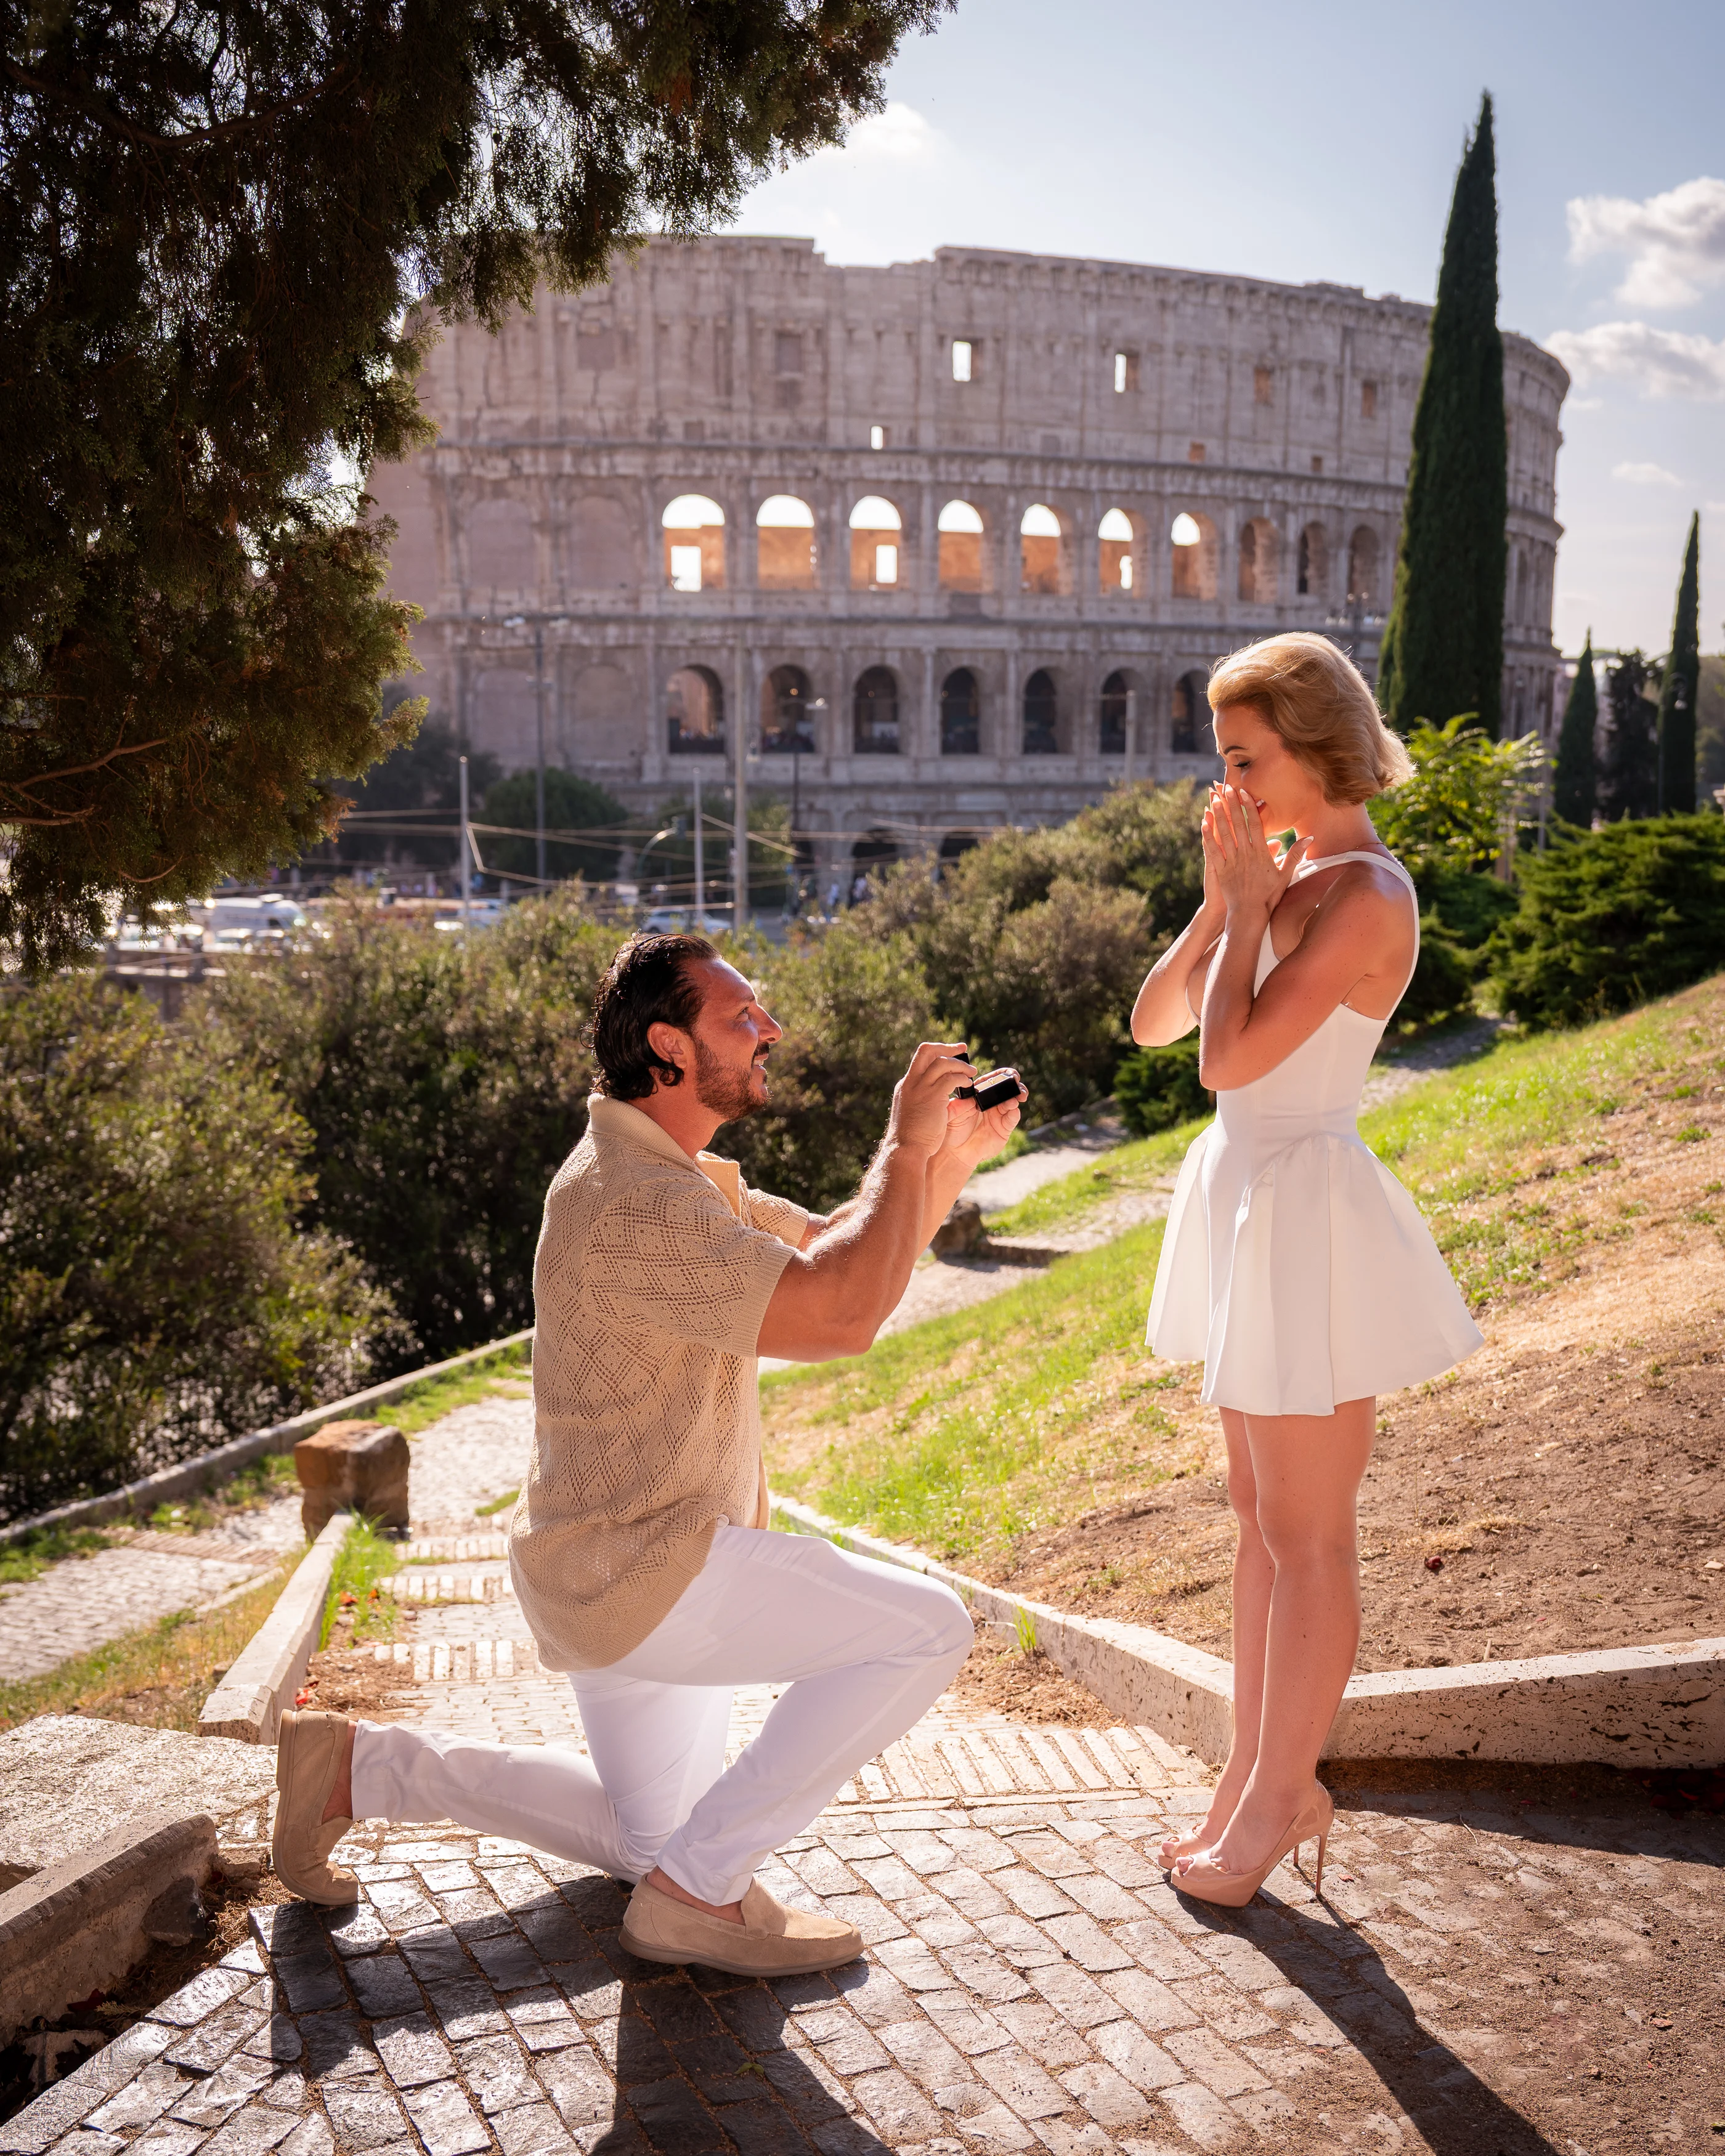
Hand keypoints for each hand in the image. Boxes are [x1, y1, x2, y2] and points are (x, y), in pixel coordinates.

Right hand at [888, 1041, 978, 1157]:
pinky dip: (962, 1078)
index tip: (951, 1053)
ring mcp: (920, 1088)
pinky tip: (969, 1085)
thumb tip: (958, 1099)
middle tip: (963, 1048)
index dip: (938, 1053)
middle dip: (946, 1047)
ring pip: (942, 1062)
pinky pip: (951, 1079)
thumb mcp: (920, 1113)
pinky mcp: (932, 1096)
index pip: (921, 1060)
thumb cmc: (914, 1137)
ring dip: (960, 1064)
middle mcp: (911, 1082)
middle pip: (926, 1050)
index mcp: (906, 1086)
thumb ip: (936, 1102)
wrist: (905, 1149)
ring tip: (972, 1072)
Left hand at [939, 1071, 1026, 1166]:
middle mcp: (991, 1103)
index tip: (1006, 1073)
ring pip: (1012, 1101)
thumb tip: (970, 1099)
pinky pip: (1012, 1118)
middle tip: (1015, 1079)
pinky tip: (1013, 1109)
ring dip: (1015, 1096)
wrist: (956, 1152)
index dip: (1001, 1074)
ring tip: (1016, 1097)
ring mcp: (998, 1115)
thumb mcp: (951, 1113)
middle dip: (1013, 1082)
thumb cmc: (951, 1130)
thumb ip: (958, 1104)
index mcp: (979, 1095)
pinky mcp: (1004, 1129)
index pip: (992, 1080)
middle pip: (1006, 1088)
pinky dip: (1014, 1113)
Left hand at [1202, 784, 1308, 920]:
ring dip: (1219, 815)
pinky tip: (1203, 824)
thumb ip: (1296, 854)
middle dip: (1232, 804)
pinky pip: (1213, 850)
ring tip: (1214, 799)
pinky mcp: (1220, 870)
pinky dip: (1208, 836)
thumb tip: (1309, 837)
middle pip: (1238, 824)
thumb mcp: (1285, 875)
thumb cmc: (1269, 896)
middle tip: (1226, 788)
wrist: (1249, 915)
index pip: (1255, 824)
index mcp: (1261, 853)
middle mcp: (1245, 854)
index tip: (1245, 792)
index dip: (1249, 807)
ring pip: (1224, 834)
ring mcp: (1231, 862)